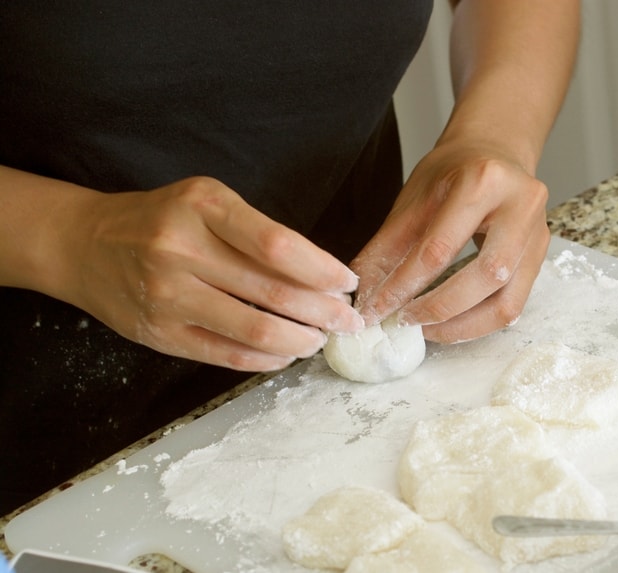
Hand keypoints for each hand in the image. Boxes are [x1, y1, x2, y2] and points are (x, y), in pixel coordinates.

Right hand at [59, 176, 362, 370]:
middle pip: (273, 292)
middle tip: (348, 319)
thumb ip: (257, 232)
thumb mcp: (207, 202)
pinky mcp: (160, 334)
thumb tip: (321, 276)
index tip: (347, 282)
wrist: (85, 244)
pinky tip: (285, 354)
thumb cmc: (162, 220)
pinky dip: (267, 359)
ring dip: (300, 341)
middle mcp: (182, 250)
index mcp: (203, 207)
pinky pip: (227, 355)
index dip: (322, 270)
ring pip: (254, 330)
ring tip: (319, 339)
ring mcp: (168, 296)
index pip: (278, 245)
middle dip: (324, 312)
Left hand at [351, 141, 548, 342]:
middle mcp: (522, 206)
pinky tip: (452, 323)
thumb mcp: (415, 198)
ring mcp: (538, 234)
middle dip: (439, 310)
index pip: (439, 248)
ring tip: (428, 329)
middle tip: (405, 321)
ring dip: (464, 326)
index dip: (403, 286)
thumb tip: (363, 293)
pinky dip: (480, 322)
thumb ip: (387, 247)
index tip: (376, 310)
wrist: (494, 150)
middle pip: (487, 277)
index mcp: (484, 181)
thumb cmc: (455, 170)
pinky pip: (514, 305)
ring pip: (508, 302)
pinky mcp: (541, 257)